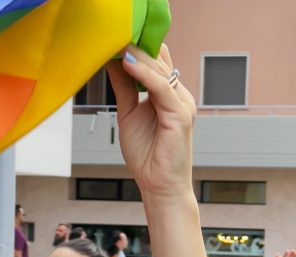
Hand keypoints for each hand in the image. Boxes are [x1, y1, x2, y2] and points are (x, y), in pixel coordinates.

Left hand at [107, 45, 195, 199]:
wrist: (159, 187)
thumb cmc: (147, 157)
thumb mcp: (128, 113)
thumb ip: (124, 87)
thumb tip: (113, 60)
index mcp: (168, 93)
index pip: (156, 60)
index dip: (137, 46)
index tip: (114, 35)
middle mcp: (178, 94)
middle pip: (158, 59)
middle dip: (135, 45)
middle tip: (112, 31)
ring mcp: (182, 103)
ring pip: (159, 70)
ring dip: (136, 55)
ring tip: (116, 42)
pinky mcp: (181, 115)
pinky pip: (161, 87)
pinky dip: (143, 74)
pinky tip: (127, 63)